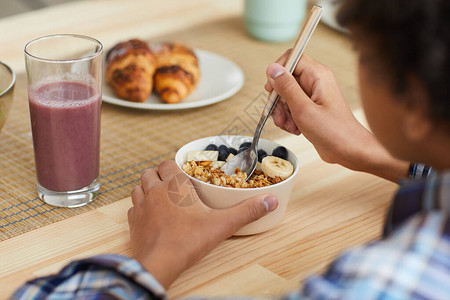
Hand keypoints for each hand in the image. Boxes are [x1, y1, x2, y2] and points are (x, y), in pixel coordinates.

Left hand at [128, 160, 277, 288]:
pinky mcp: (133, 222)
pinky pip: (133, 208)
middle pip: (150, 172)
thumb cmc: (189, 241)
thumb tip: (270, 201)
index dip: (175, 167)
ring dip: (147, 189)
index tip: (184, 174)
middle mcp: (154, 191)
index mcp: (175, 185)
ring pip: (138, 187)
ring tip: (160, 198)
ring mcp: (141, 206)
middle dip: (159, 175)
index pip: (168, 164)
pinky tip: (151, 216)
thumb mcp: (222, 224)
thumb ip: (246, 211)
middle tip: (173, 186)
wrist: (160, 263)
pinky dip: (140, 208)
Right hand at [265, 52, 408, 181]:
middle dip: (278, 99)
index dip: (277, 72)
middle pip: (285, 79)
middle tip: (279, 115)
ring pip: (287, 95)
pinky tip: (295, 129)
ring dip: (283, 112)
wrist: (350, 151)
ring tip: (290, 125)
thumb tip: (273, 69)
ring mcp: (314, 95)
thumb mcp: (304, 109)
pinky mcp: (312, 107)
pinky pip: (292, 106)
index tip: (271, 89)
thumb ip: (287, 87)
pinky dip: (289, 118)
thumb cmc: (335, 132)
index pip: (291, 58)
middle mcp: (316, 82)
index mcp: (318, 75)